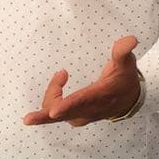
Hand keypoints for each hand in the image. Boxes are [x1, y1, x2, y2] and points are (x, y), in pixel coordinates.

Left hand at [25, 35, 141, 127]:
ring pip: (56, 113)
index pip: (82, 102)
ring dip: (52, 95)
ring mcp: (80, 117)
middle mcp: (88, 111)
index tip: (53, 112)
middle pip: (62, 116)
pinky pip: (55, 113)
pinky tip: (60, 81)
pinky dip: (52, 99)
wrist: (129, 100)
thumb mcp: (127, 64)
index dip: (67, 106)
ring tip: (62, 74)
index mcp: (99, 97)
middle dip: (44, 116)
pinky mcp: (74, 118)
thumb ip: (123, 51)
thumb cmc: (125, 79)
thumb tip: (131, 39)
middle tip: (28, 119)